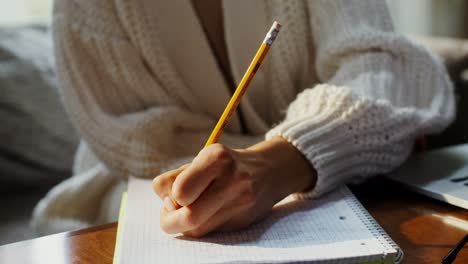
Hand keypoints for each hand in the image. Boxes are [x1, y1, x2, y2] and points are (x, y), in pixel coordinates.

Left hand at [152, 136, 315, 236]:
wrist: (271, 170)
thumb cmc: (226, 164)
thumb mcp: (203, 158)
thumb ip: (177, 177)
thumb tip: (165, 204)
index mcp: (217, 159)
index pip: (180, 190)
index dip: (169, 196)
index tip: (173, 193)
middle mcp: (233, 181)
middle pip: (189, 217)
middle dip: (169, 220)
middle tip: (168, 212)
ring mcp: (241, 203)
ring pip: (198, 230)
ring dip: (183, 224)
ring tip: (188, 209)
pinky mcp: (244, 221)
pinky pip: (211, 232)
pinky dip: (201, 225)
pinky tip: (207, 212)